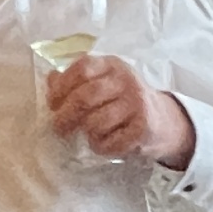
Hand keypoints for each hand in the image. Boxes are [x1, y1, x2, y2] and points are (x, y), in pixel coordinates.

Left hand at [47, 55, 196, 167]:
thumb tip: (49, 79)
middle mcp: (127, 80)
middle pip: (86, 96)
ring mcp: (137, 104)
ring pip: (96, 122)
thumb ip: (76, 80)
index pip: (83, 67)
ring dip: (86, 132)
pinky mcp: (144, 128)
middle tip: (58, 128)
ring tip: (89, 134)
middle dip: (65, 115)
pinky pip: (110, 142)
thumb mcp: (103, 83)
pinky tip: (105, 143)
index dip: (62, 86)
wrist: (163, 121)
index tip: (52, 103)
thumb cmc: (124, 101)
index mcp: (113, 65)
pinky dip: (101, 146)